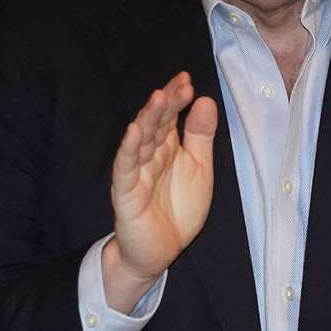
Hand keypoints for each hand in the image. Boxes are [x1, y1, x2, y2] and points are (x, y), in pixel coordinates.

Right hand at [103, 72, 216, 312]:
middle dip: (166, 103)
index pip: (169, 116)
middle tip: (179, 84)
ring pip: (140, 140)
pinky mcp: (126, 193)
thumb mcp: (199, 168)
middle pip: (155, 124)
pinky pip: (125, 168)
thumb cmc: (178, 208)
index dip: (176, 98)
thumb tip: (205, 100)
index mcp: (166, 147)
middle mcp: (149, 155)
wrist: (160, 251)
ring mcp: (135, 172)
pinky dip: (129, 149)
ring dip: (148, 118)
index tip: (187, 79)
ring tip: (158, 97)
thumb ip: (200, 136)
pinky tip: (134, 131)